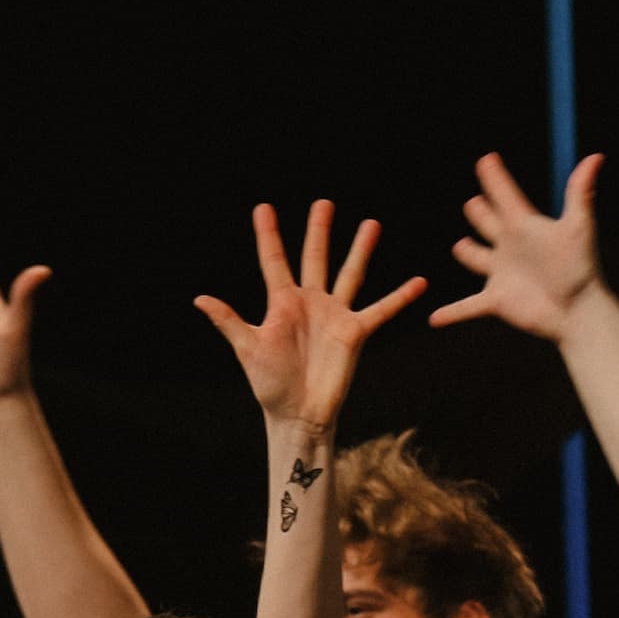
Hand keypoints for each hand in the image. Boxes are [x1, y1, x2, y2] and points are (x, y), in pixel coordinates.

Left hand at [197, 200, 425, 433]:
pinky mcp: (354, 332)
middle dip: (319, 231)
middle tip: (324, 202)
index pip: (274, 261)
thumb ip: (229, 321)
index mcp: (282, 303)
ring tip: (371, 223)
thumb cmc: (270, 385)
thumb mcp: (248, 348)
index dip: (269, 235)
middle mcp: (310, 303)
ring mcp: (334, 315)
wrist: (298, 414)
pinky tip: (418, 282)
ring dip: (360, 249)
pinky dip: (399, 297)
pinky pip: (380, 310)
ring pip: (349, 274)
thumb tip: (200, 299)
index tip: (263, 207)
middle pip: (315, 257)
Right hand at [436, 151, 601, 343]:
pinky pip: (467, 307)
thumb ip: (579, 191)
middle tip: (474, 203)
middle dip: (479, 212)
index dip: (495, 178)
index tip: (487, 160)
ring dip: (467, 252)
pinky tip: (434, 319)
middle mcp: (509, 247)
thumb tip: (596, 156)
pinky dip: (451, 313)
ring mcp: (500, 274)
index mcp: (523, 226)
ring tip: (461, 246)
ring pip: (475, 258)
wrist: (577, 310)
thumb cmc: (579, 268)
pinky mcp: (496, 300)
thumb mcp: (577, 226)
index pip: (504, 195)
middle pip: (487, 223)